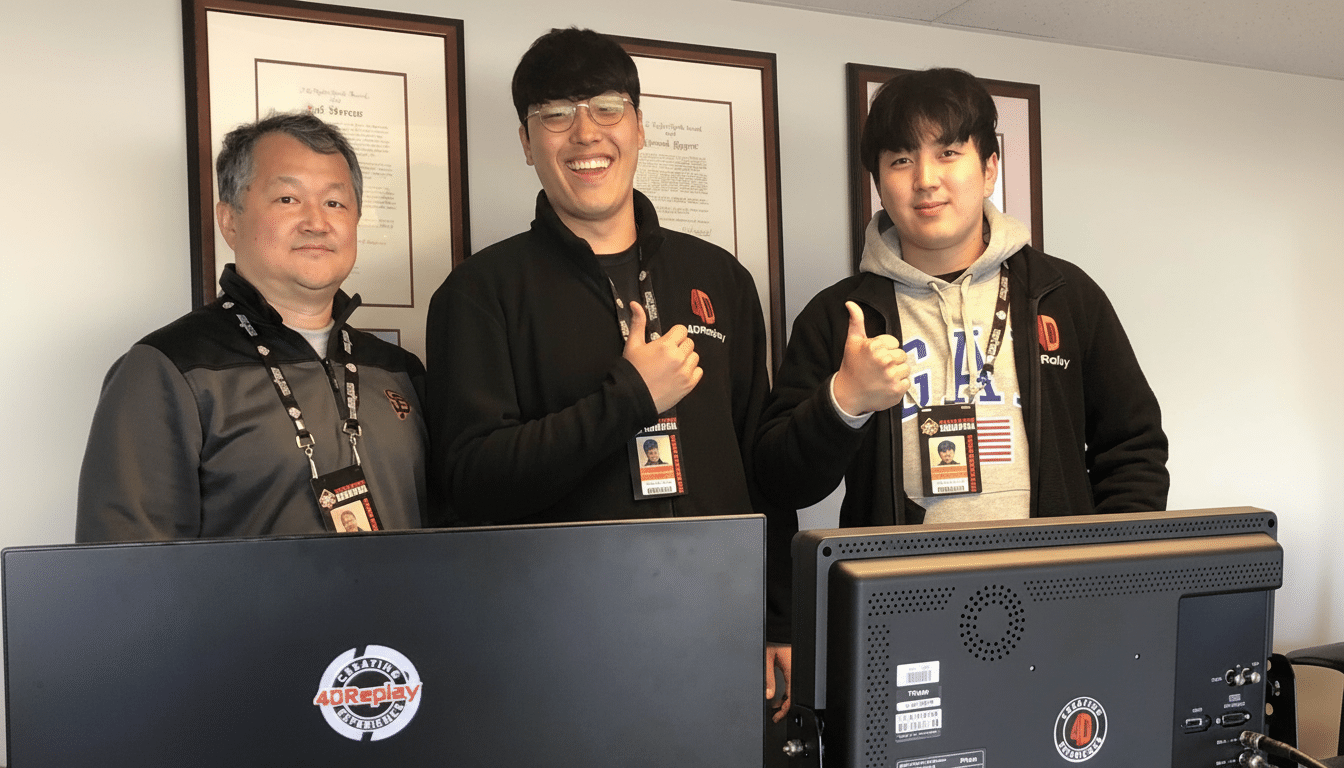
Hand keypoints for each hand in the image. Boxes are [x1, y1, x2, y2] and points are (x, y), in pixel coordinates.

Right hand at [623, 301, 702, 413]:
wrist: (633, 398)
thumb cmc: (632, 371)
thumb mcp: (633, 345)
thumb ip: (638, 323)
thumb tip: (636, 305)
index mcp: (666, 345)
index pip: (681, 330)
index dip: (674, 335)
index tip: (667, 342)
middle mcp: (678, 358)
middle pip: (689, 342)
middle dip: (679, 346)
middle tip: (667, 355)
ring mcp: (685, 372)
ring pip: (695, 356)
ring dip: (686, 358)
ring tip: (672, 365)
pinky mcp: (688, 385)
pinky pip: (699, 371)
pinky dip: (691, 371)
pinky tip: (678, 373)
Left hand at [766, 643, 791, 721]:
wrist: (778, 628)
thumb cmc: (773, 639)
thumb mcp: (766, 659)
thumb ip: (768, 678)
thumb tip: (769, 695)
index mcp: (793, 670)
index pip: (791, 696)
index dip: (785, 709)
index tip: (778, 716)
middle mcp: (796, 670)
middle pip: (794, 695)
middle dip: (785, 707)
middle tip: (777, 716)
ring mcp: (796, 668)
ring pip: (793, 690)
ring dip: (785, 700)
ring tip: (776, 708)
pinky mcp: (793, 665)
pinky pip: (792, 683)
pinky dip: (787, 691)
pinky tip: (779, 695)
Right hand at [832, 301, 909, 415]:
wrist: (848, 394)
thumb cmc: (851, 366)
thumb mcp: (852, 342)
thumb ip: (856, 321)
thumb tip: (850, 303)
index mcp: (875, 347)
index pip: (894, 343)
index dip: (885, 349)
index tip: (874, 357)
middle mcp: (884, 361)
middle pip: (902, 355)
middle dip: (892, 361)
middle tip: (878, 368)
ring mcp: (891, 377)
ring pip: (906, 368)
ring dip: (896, 373)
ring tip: (882, 377)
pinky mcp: (896, 390)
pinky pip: (907, 382)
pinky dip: (898, 385)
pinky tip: (885, 386)